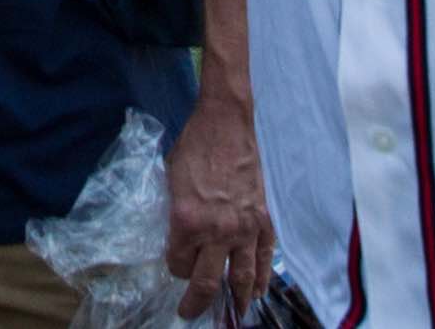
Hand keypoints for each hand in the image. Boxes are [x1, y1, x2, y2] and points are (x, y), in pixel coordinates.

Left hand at [163, 84, 275, 319]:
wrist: (225, 124)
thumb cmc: (193, 149)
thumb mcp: (170, 183)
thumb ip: (175, 217)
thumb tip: (178, 242)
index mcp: (186, 222)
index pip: (177, 265)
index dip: (174, 268)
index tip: (176, 264)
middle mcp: (216, 231)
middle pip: (207, 283)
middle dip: (196, 302)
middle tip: (189, 312)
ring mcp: (243, 227)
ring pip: (241, 278)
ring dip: (236, 300)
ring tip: (232, 314)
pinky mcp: (263, 220)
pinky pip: (264, 258)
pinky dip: (262, 278)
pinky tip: (258, 292)